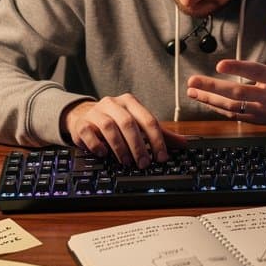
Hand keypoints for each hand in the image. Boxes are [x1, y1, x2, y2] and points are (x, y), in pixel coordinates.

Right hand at [61, 95, 185, 167]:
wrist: (83, 116)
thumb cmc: (115, 121)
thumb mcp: (138, 124)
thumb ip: (159, 133)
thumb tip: (184, 143)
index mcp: (130, 102)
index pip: (147, 119)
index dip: (156, 140)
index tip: (161, 157)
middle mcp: (113, 103)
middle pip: (128, 123)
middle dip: (138, 146)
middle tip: (144, 163)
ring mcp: (96, 112)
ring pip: (109, 127)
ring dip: (120, 147)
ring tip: (126, 162)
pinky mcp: (82, 123)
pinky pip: (89, 133)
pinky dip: (98, 145)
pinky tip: (104, 154)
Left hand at [186, 11, 265, 122]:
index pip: (256, 71)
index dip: (238, 68)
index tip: (220, 64)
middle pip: (238, 92)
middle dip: (213, 87)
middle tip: (193, 81)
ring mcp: (262, 109)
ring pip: (232, 106)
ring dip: (210, 99)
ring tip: (192, 91)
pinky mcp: (257, 118)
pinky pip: (235, 115)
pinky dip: (218, 108)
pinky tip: (205, 100)